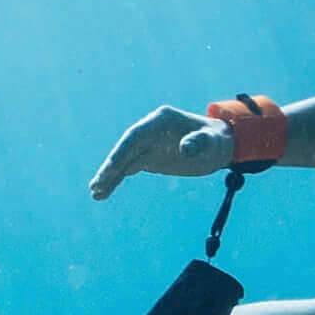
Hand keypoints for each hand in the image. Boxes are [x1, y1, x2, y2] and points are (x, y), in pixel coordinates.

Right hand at [88, 103, 229, 199]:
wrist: (218, 145)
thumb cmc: (217, 140)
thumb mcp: (212, 141)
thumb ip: (199, 142)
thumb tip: (185, 149)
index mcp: (160, 121)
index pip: (135, 136)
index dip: (121, 152)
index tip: (111, 169)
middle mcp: (149, 130)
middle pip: (124, 148)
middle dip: (110, 166)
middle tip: (97, 184)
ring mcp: (147, 144)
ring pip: (123, 160)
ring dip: (109, 176)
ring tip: (95, 193)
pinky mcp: (148, 158)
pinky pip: (128, 168)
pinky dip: (116, 180)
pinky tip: (103, 193)